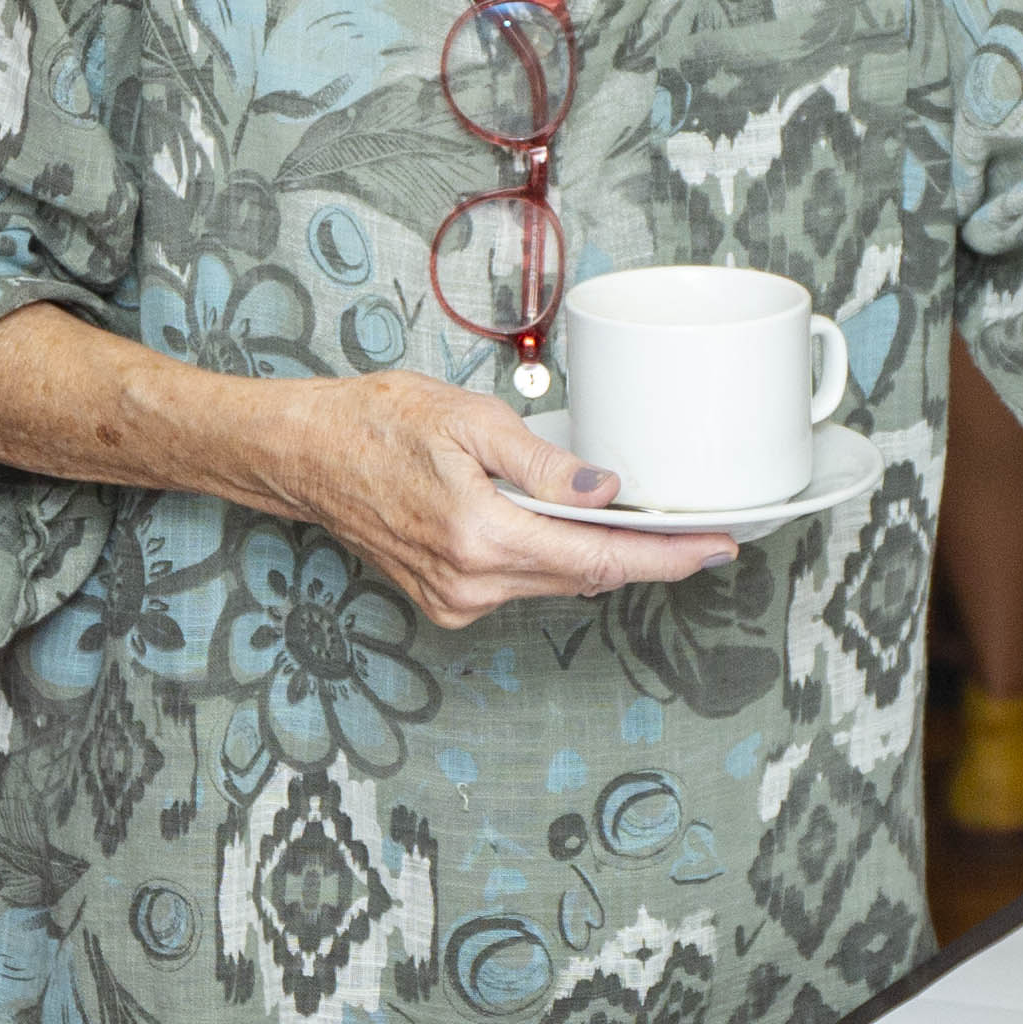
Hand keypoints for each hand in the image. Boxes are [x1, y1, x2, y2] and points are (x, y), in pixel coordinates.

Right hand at [262, 371, 731, 626]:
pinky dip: (554, 560)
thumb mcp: (469, 421)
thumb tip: (604, 492)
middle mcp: (469, 584)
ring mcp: (455, 601)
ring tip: (645, 527)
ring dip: (598, 557)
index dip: (666, 558)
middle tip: (698, 531)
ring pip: (554, 583)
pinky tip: (572, 533)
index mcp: (480, 537)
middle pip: (585, 579)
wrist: (306, 454)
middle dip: (644, 556)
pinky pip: (522, 583)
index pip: (598, 561)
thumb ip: (542, 463)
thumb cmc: (375, 424)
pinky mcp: (446, 602)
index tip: (716, 549)